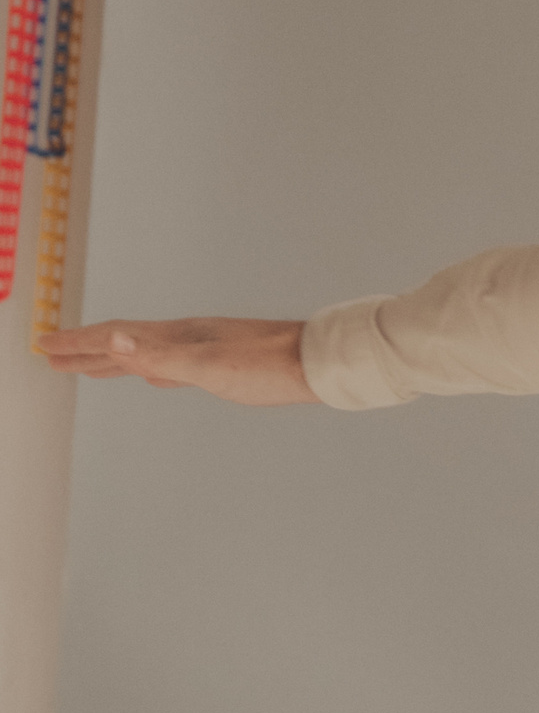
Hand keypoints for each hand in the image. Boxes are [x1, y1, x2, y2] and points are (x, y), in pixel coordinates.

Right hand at [38, 316, 315, 403]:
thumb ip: (161, 356)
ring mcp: (205, 351)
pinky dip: (152, 370)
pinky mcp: (223, 366)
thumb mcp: (209, 366)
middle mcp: (188, 339)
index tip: (44, 345)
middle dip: (85, 350)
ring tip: (89, 365)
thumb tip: (115, 339)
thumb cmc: (269, 366)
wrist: (320, 364)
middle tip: (51, 354)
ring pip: (147, 354)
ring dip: (115, 360)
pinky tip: (155, 376)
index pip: (116, 337)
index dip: (78, 343)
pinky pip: (172, 366)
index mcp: (178, 337)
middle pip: (125, 343)